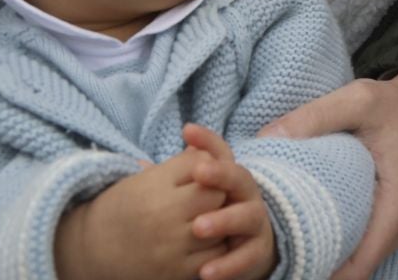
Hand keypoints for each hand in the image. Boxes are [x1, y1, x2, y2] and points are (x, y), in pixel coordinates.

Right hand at [54, 151, 228, 279]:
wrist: (89, 251)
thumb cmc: (124, 208)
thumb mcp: (146, 179)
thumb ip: (183, 164)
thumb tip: (216, 151)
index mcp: (153, 186)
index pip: (203, 164)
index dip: (207, 168)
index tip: (197, 177)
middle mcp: (162, 214)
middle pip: (216, 194)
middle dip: (216, 194)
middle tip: (206, 201)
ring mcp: (170, 245)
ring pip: (221, 225)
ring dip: (220, 223)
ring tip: (204, 222)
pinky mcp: (175, 270)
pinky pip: (215, 254)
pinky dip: (214, 248)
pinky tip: (200, 243)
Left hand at [183, 125, 276, 279]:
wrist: (241, 249)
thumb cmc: (212, 215)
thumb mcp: (193, 195)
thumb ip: (176, 180)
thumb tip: (140, 165)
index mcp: (231, 179)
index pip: (223, 153)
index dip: (208, 141)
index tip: (186, 132)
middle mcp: (247, 197)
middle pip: (240, 178)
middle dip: (221, 174)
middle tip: (199, 174)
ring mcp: (254, 223)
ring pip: (247, 216)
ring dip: (224, 220)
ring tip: (198, 227)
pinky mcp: (256, 252)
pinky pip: (246, 258)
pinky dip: (228, 265)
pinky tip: (205, 272)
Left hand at [259, 73, 397, 279]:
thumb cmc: (386, 105)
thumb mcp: (355, 100)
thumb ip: (313, 116)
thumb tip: (267, 139)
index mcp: (394, 204)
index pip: (357, 267)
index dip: (317, 274)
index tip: (279, 264)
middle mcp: (396, 226)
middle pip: (350, 272)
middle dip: (309, 269)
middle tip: (266, 254)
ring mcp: (389, 229)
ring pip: (350, 266)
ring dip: (315, 260)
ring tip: (276, 246)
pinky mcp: (379, 224)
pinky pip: (351, 251)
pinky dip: (324, 248)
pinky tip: (295, 234)